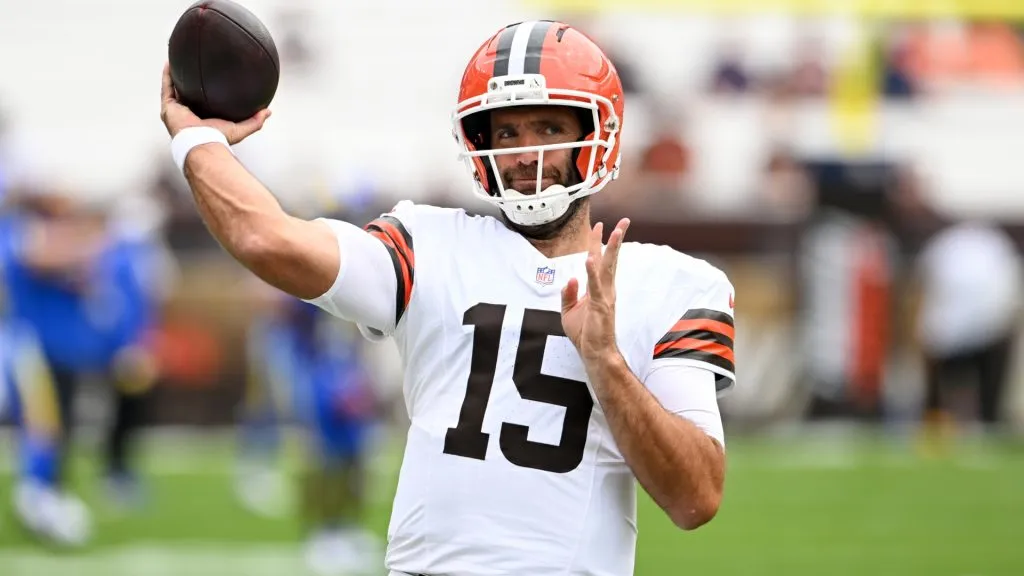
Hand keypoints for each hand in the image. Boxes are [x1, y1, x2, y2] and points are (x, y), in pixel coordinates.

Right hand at [159, 62, 269, 143]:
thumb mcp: (240, 128)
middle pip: (187, 95)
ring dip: (175, 76)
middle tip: (193, 68)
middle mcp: (187, 116)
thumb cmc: (219, 139)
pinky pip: (167, 87)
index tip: (210, 82)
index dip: (204, 94)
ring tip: (178, 60)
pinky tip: (170, 62)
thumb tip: (268, 112)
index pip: (203, 104)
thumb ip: (255, 121)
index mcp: (202, 120)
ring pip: (174, 89)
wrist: (201, 143)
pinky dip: (167, 75)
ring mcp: (176, 112)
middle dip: (188, 83)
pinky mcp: (168, 108)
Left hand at [561, 218, 629, 364]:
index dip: (598, 243)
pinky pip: (595, 285)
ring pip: (607, 267)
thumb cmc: (584, 333)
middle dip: (615, 239)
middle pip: (610, 259)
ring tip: (614, 231)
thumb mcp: (568, 311)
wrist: (593, 352)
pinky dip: (592, 271)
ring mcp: (605, 296)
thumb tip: (571, 278)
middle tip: (624, 221)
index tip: (599, 226)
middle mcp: (605, 289)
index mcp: (598, 289)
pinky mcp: (600, 305)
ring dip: (611, 248)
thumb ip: (568, 294)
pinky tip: (590, 258)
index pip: (599, 261)